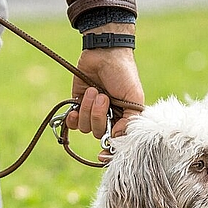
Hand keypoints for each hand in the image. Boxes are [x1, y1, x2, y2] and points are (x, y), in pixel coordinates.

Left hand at [65, 23, 144, 159]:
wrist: (104, 53)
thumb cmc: (124, 74)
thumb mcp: (134, 99)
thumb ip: (130, 121)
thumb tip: (117, 138)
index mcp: (124, 118)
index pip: (117, 142)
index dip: (110, 150)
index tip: (103, 155)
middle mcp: (109, 118)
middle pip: (99, 134)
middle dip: (99, 116)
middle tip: (103, 97)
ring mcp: (93, 111)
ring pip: (86, 127)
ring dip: (88, 108)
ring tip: (94, 91)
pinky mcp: (79, 104)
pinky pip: (73, 122)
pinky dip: (73, 116)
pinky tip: (75, 109)